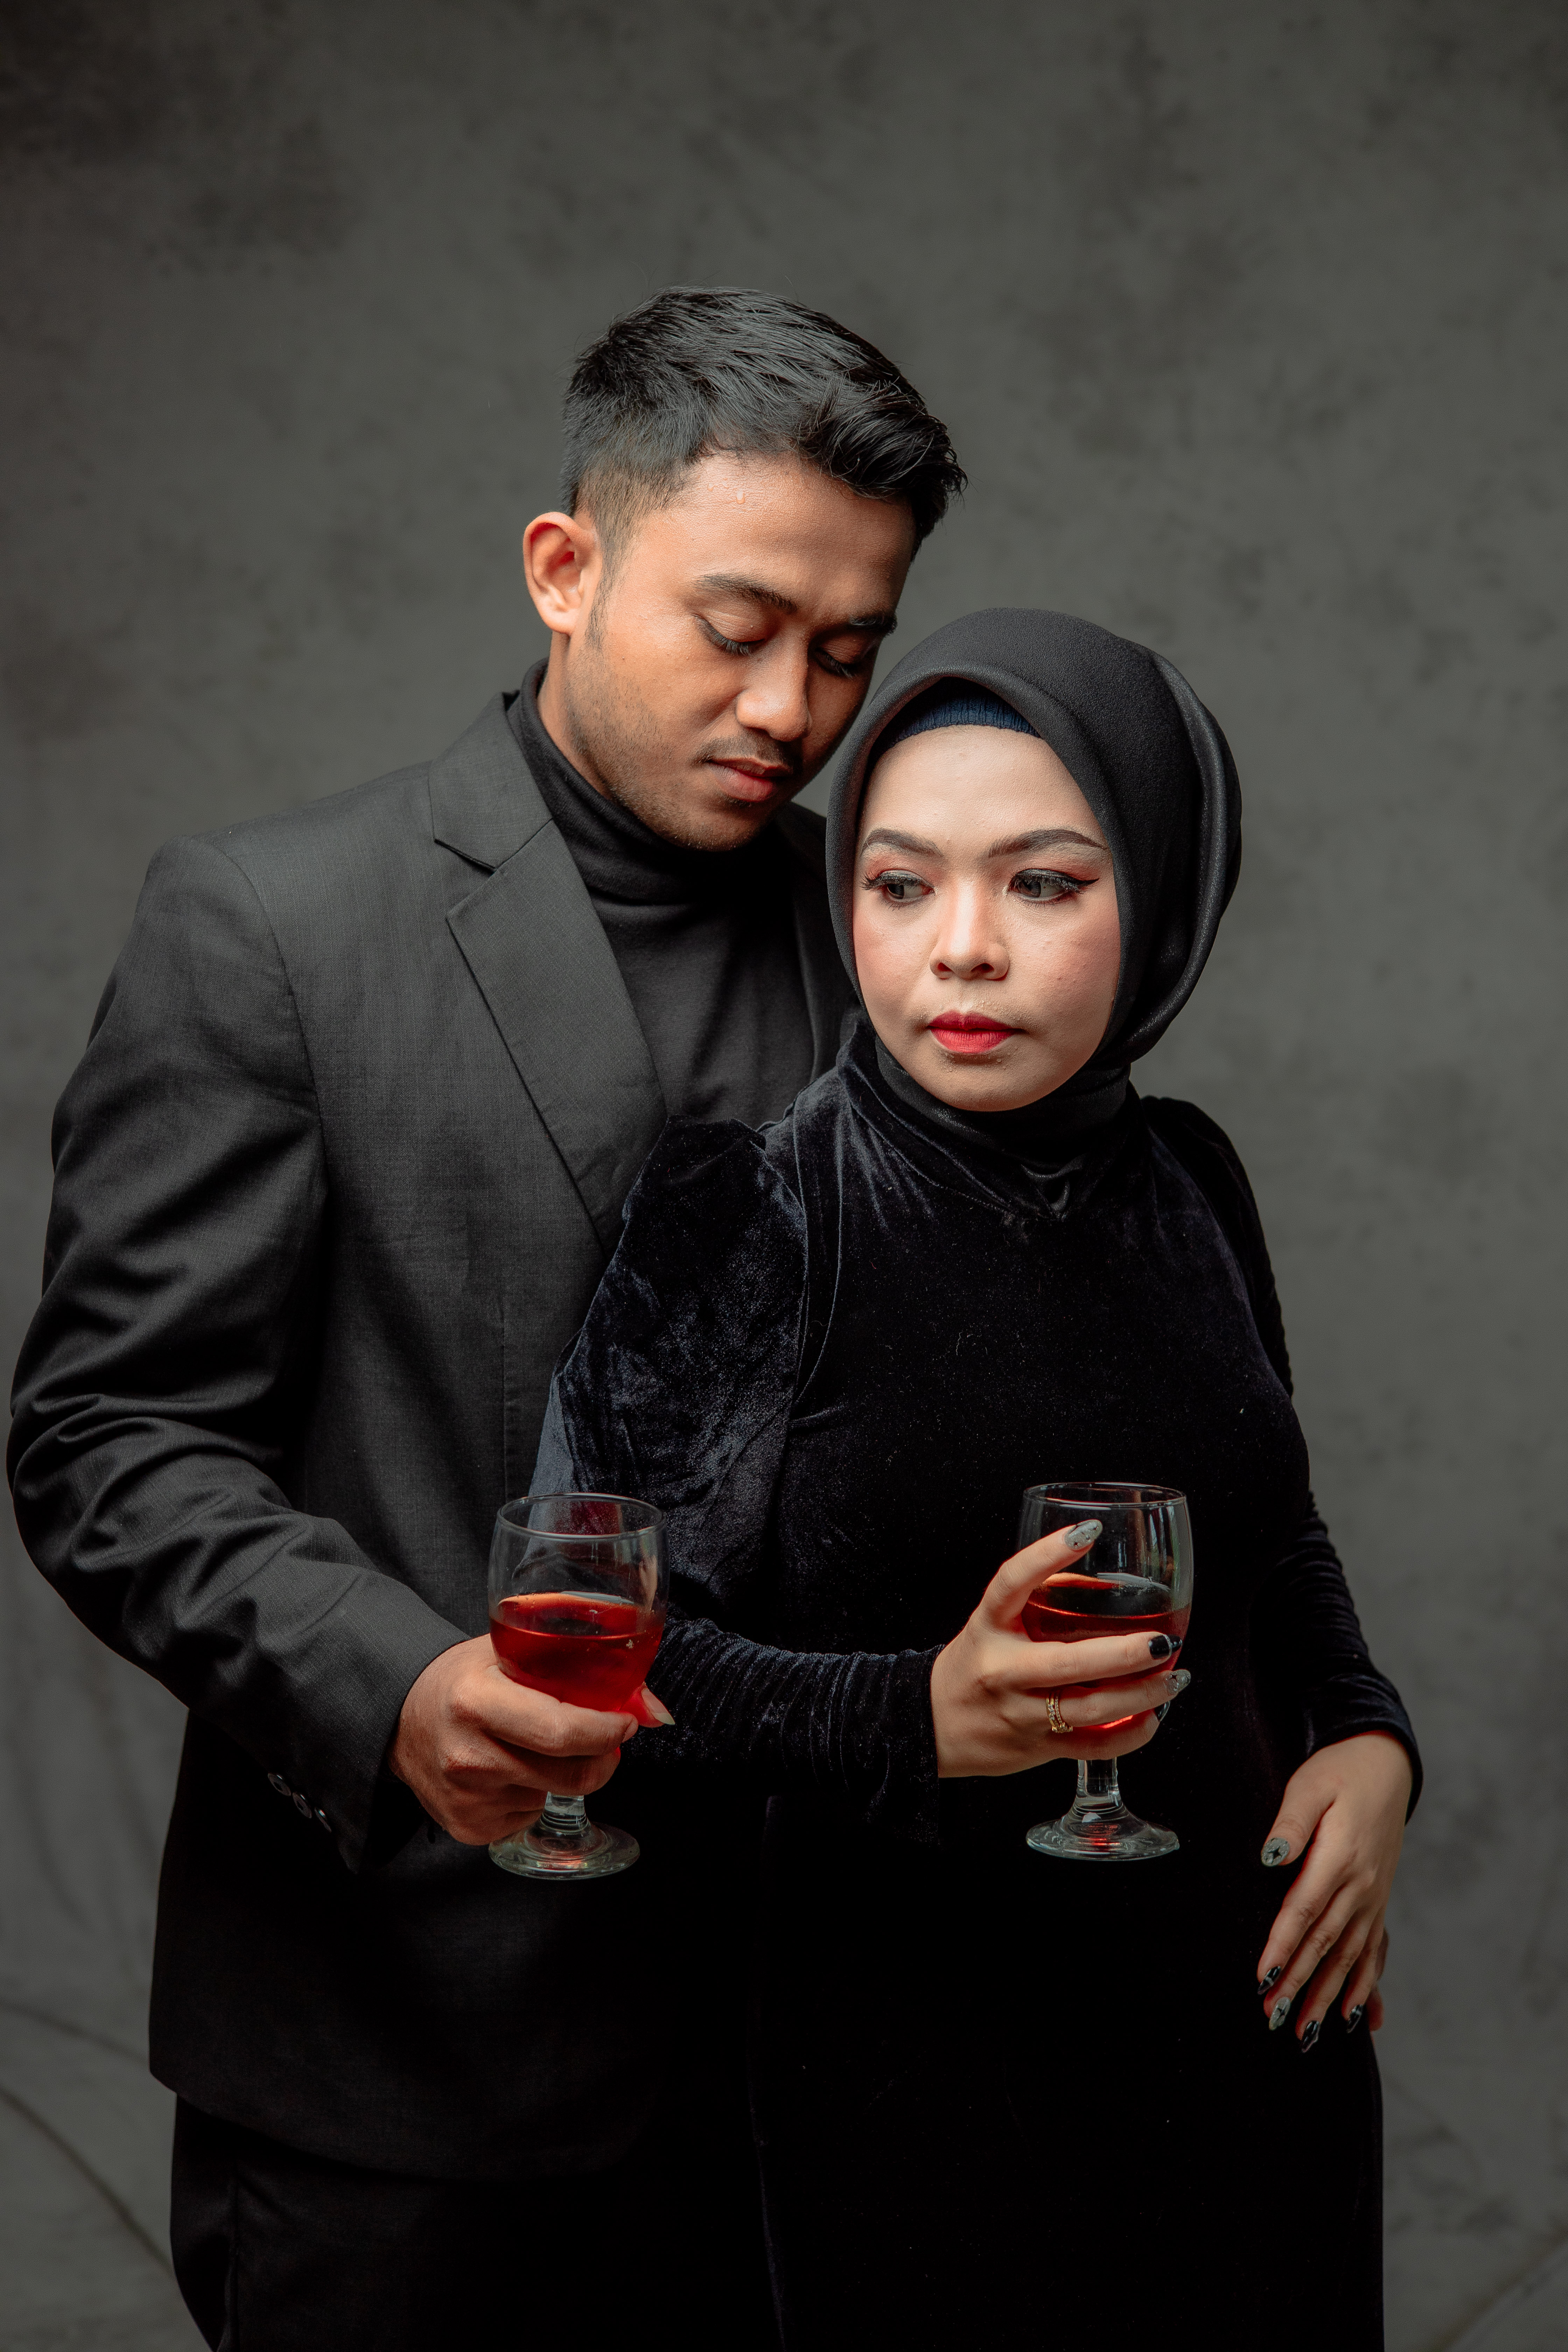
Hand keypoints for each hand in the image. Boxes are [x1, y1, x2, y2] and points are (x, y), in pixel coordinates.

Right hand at [389, 1634, 666, 1845]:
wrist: (401, 1717)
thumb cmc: (464, 1678)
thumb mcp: (511, 1651)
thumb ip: (579, 1667)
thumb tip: (653, 1707)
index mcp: (476, 1701)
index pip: (564, 1730)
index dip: (607, 1730)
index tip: (625, 1722)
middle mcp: (468, 1756)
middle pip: (571, 1774)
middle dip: (602, 1757)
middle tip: (602, 1739)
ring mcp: (466, 1798)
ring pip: (554, 1795)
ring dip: (563, 1773)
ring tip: (535, 1745)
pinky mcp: (468, 1828)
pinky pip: (529, 1815)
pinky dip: (534, 1794)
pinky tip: (510, 1769)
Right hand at [930, 1523, 1189, 1778]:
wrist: (934, 1724)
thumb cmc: (974, 1665)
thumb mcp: (993, 1623)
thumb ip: (1038, 1599)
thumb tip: (1101, 1582)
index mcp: (989, 1627)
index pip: (1012, 1582)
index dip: (1047, 1554)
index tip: (1087, 1530)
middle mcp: (1003, 1671)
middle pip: (1068, 1663)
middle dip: (1126, 1653)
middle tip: (1164, 1640)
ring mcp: (1021, 1713)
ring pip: (1090, 1710)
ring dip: (1142, 1694)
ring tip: (1175, 1676)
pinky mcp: (1038, 1748)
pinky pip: (1093, 1747)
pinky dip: (1131, 1734)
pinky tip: (1153, 1716)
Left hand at [1254, 1731, 1411, 2045]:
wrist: (1385, 1764)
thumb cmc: (1339, 1772)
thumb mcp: (1309, 1786)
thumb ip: (1290, 1823)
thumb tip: (1270, 1858)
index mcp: (1340, 1859)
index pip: (1304, 1912)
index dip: (1283, 1948)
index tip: (1263, 1980)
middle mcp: (1361, 1887)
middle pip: (1326, 1944)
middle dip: (1299, 1985)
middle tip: (1274, 2019)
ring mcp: (1374, 1897)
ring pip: (1350, 1957)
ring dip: (1329, 1996)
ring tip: (1306, 2033)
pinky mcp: (1379, 1900)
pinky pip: (1375, 1951)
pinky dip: (1368, 1986)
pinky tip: (1362, 2019)